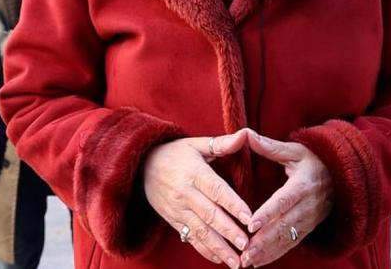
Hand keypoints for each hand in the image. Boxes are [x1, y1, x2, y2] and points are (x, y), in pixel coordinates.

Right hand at [142, 130, 252, 267]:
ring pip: (200, 231)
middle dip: (229, 232)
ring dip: (219, 248)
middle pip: (210, 215)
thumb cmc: (175, 153)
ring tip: (236, 262)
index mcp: (194, 173)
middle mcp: (185, 194)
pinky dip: (205, 250)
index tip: (249, 218)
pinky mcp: (173, 220)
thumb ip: (222, 144)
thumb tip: (246, 135)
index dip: (233, 204)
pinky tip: (219, 260)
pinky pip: (190, 237)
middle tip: (246, 246)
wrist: (141, 166)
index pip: (216, 190)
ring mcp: (178, 209)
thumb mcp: (196, 144)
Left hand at [240, 130, 332, 267]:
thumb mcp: (295, 150)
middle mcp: (308, 206)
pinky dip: (275, 255)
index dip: (268, 213)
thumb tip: (246, 135)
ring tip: (246, 261)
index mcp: (303, 185)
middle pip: (284, 226)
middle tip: (244, 252)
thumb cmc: (314, 160)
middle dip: (263, 241)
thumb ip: (270, 146)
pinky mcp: (309, 228)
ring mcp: (309, 220)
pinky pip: (292, 244)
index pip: (284, 201)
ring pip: (287, 239)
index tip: (252, 224)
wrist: (344, 175)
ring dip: (267, 252)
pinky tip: (258, 263)